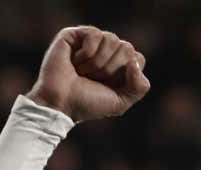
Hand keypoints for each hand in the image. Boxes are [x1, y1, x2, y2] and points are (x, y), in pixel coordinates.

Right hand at [26, 26, 149, 121]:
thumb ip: (140, 87)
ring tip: (82, 72)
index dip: (126, 74)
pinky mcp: (75, 34)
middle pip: (127, 48)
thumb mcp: (120, 103)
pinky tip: (74, 62)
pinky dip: (86, 53)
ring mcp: (92, 41)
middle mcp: (108, 51)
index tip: (109, 85)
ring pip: (112, 39)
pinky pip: (95, 34)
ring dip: (97, 63)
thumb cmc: (88, 104)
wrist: (60, 103)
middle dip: (111, 69)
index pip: (138, 58)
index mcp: (120, 65)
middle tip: (93, 79)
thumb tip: (135, 63)